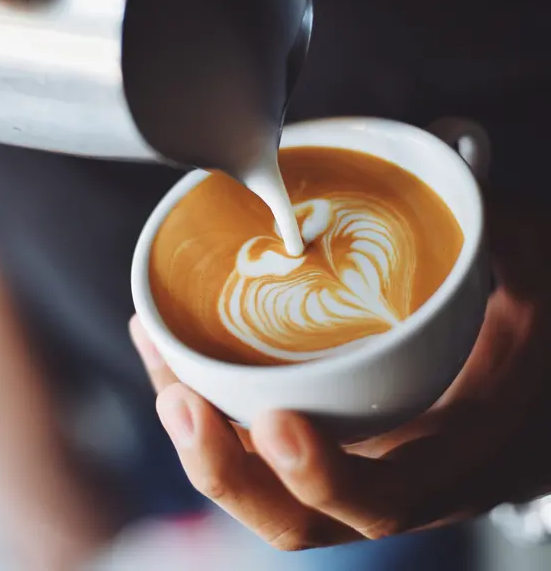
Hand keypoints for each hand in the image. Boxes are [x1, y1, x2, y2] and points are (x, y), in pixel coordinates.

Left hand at [131, 192, 550, 550]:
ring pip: (259, 481)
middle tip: (177, 400)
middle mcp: (388, 476)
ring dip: (197, 435)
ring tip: (155, 355)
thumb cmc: (536, 345)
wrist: (528, 392)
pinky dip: (208, 402)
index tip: (274, 423)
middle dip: (222, 469)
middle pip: (294, 516)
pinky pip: (252, 442)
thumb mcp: (532, 290)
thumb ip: (495, 234)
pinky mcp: (320, 438)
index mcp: (449, 459)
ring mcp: (347, 462)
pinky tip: (174, 351)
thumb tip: (454, 152)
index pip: (380, 499)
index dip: (321, 477)